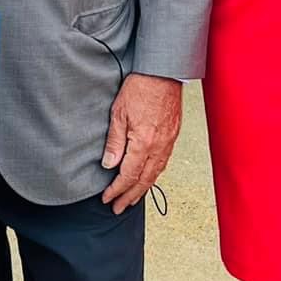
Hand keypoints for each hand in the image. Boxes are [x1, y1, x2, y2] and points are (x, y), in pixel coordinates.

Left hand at [101, 73, 182, 213]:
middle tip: (118, 208)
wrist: (163, 71)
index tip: (107, 198)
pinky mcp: (173, 136)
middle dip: (129, 197)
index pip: (128, 175)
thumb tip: (109, 165)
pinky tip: (147, 178)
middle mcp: (159, 146)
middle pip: (143, 180)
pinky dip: (153, 175)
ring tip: (131, 198)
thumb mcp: (118, 113)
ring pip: (155, 174)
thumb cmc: (140, 87)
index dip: (116, 190)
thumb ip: (114, 142)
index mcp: (143, 142)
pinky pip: (163, 163)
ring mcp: (168, 142)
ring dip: (142, 189)